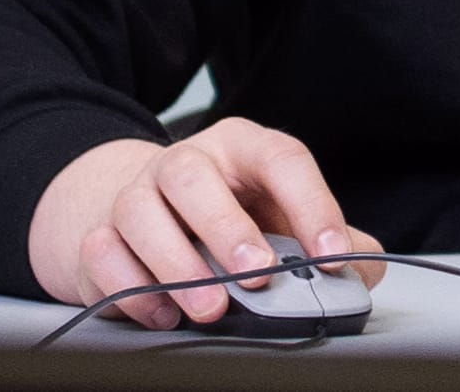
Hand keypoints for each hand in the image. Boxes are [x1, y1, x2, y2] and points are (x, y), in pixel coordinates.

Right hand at [31, 121, 385, 329]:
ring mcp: (135, 193)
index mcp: (243, 147)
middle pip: (194, 177)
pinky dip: (132, 288)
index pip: (282, 159)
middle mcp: (185, 161)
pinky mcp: (98, 232)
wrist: (143, 212)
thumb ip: (326, 239)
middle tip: (257, 277)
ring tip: (211, 309)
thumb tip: (361, 270)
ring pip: (140, 213)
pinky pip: (103, 253)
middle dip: (228, 229)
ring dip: (177, 266)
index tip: (330, 253)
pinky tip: (165, 313)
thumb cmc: (228, 213)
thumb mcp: (280, 214)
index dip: (311, 204)